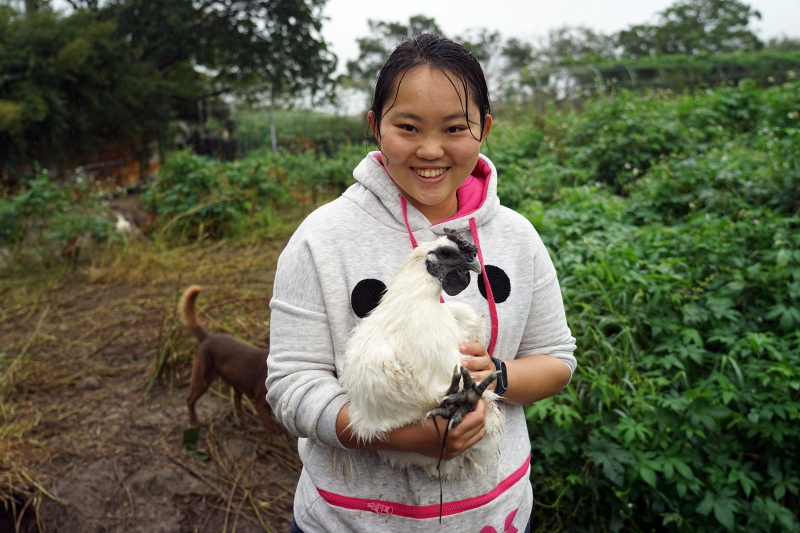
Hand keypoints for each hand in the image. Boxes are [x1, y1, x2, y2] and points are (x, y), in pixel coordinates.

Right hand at [336, 401, 487, 459]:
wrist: (401, 438)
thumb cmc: (416, 419)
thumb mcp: (436, 408)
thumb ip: (452, 403)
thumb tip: (466, 392)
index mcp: (454, 433)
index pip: (477, 418)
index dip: (480, 405)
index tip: (476, 396)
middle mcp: (457, 445)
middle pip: (481, 428)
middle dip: (481, 413)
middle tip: (476, 402)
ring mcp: (454, 451)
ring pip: (477, 436)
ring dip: (477, 423)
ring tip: (471, 410)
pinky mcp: (451, 454)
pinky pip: (469, 442)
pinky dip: (471, 431)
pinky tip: (464, 421)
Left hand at [458, 341, 496, 390]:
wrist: (489, 375)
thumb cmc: (473, 362)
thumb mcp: (471, 355)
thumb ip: (463, 351)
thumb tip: (448, 345)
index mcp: (482, 353)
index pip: (479, 348)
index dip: (471, 347)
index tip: (460, 348)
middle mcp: (487, 363)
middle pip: (482, 361)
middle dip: (472, 362)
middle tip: (462, 362)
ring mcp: (489, 374)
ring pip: (485, 374)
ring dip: (476, 375)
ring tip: (468, 376)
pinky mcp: (490, 384)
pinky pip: (486, 386)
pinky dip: (480, 386)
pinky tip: (474, 386)